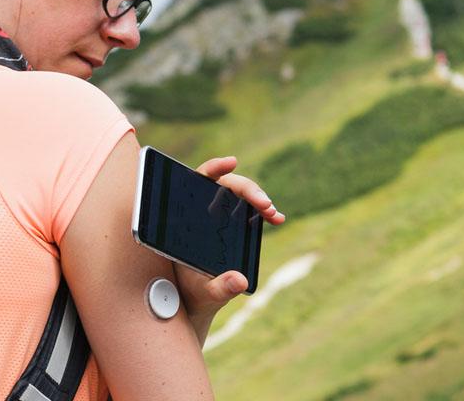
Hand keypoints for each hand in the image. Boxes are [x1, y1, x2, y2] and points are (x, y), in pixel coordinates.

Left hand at [173, 157, 284, 324]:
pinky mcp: (232, 225)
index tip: (231, 162)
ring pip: (240, 197)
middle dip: (248, 190)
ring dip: (258, 199)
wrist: (196, 300)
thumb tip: (240, 281)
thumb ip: (219, 288)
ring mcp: (219, 217)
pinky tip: (277, 218)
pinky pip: (249, 211)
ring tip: (272, 213)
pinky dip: (264, 211)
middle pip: (226, 188)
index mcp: (186, 217)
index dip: (215, 168)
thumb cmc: (191, 291)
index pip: (197, 181)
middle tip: (265, 204)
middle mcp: (202, 211)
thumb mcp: (204, 292)